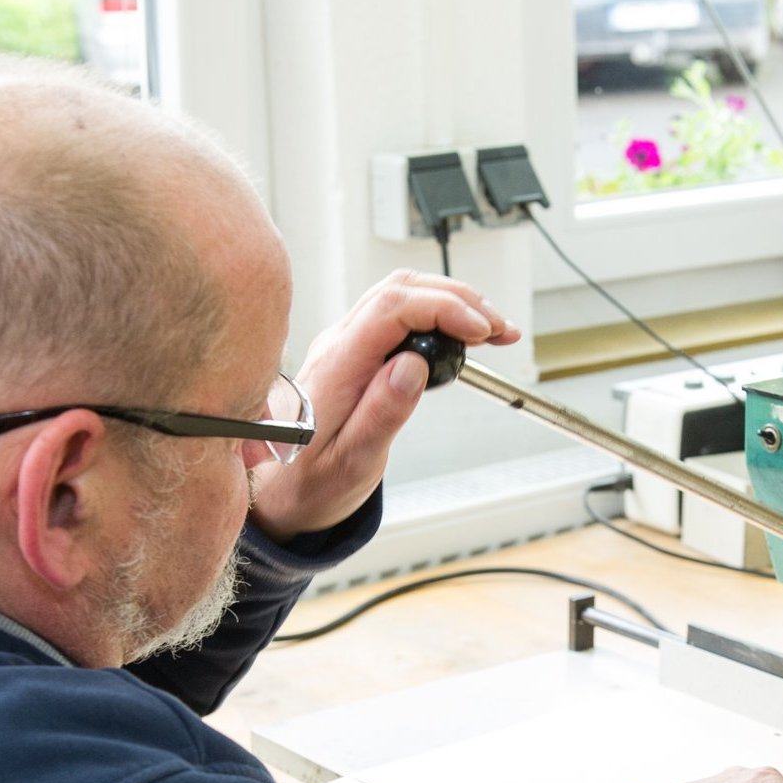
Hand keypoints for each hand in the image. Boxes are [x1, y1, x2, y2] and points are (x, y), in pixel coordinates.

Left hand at [248, 270, 519, 540]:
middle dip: (458, 299)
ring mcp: (344, 344)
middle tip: (500, 330)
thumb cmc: (313, 484)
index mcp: (336, 368)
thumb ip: (381, 414)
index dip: (443, 308)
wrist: (282, 492)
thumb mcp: (351, 463)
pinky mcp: (354, 352)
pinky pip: (396, 316)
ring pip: (400, 295)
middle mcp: (337, 345)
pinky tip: (462, 335)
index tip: (480, 331)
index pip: (391, 309)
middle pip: (399, 290)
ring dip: (450, 302)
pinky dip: (436, 315)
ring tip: (492, 330)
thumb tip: (413, 366)